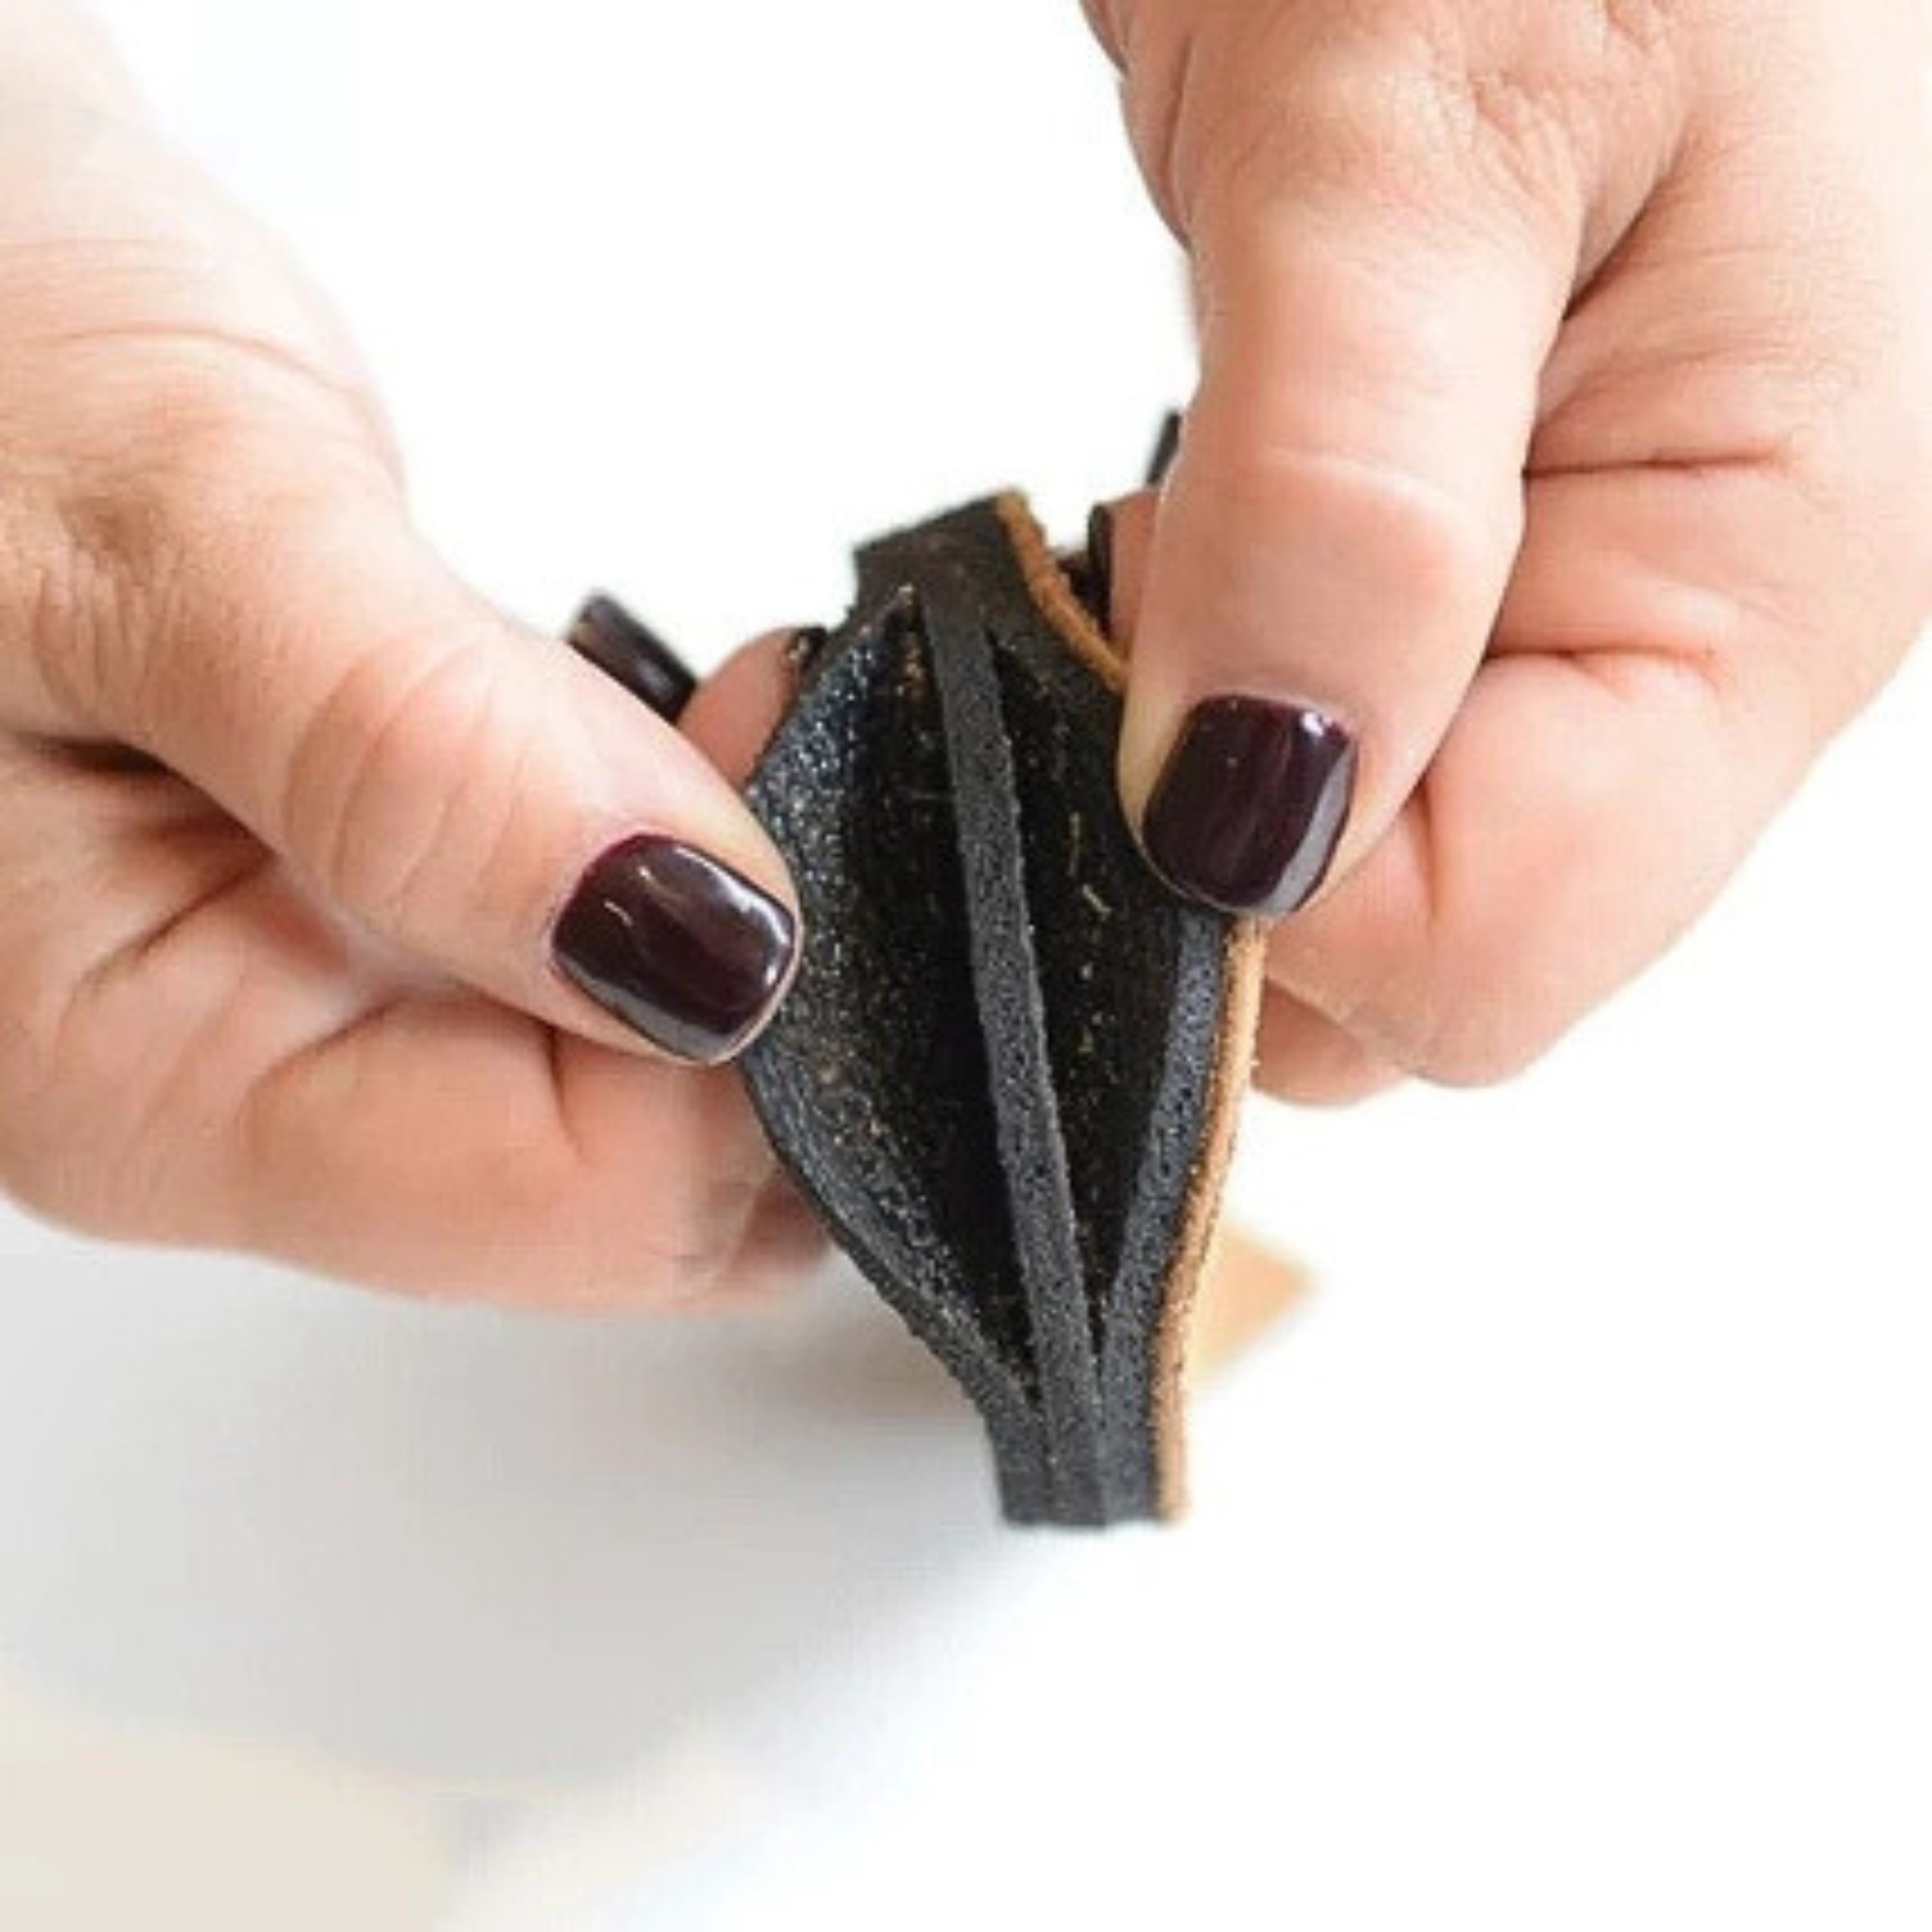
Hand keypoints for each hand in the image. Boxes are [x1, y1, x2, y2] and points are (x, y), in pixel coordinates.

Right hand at [0, 17, 813, 1302]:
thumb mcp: (167, 519)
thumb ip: (419, 754)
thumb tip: (695, 948)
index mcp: (145, 1080)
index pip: (579, 1197)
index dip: (756, 1019)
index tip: (793, 768)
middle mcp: (243, 1087)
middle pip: (635, 1187)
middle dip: (772, 989)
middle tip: (782, 735)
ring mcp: (321, 1009)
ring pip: (643, 1094)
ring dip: (744, 922)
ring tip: (736, 713)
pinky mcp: (384, 923)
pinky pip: (605, 978)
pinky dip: (693, 869)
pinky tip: (691, 740)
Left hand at [1086, 0, 1931, 1098]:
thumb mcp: (1426, 125)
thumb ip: (1347, 509)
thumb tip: (1249, 831)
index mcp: (1766, 586)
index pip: (1479, 960)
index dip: (1261, 886)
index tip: (1138, 668)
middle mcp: (1689, 642)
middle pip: (1416, 955)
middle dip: (1217, 840)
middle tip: (1138, 577)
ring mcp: (1582, 614)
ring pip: (1359, 865)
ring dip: (1192, 765)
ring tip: (1163, 519)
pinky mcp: (1476, 568)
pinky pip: (1329, 743)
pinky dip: (1199, 694)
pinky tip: (1179, 542)